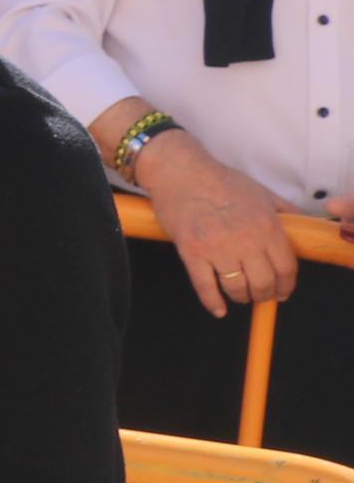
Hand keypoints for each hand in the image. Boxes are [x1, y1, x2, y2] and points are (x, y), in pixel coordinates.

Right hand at [138, 126, 309, 315]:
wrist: (181, 173)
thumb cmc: (220, 180)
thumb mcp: (262, 192)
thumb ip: (285, 212)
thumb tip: (302, 227)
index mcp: (266, 227)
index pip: (286, 268)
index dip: (287, 285)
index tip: (283, 292)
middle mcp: (245, 241)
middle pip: (264, 282)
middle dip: (264, 294)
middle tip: (260, 295)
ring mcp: (217, 248)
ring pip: (237, 288)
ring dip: (242, 297)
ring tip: (240, 296)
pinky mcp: (191, 253)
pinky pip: (205, 286)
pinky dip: (213, 302)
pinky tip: (219, 309)